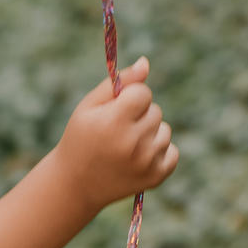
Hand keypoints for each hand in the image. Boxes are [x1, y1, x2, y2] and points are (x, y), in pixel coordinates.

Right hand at [55, 57, 178, 214]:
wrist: (75, 184)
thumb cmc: (81, 138)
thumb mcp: (89, 107)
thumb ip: (118, 82)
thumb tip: (146, 63)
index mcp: (114, 122)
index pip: (143, 93)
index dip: (130, 98)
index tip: (116, 110)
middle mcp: (133, 143)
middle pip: (155, 111)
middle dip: (139, 116)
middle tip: (117, 132)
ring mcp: (146, 162)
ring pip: (164, 130)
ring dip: (149, 134)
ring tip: (126, 146)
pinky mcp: (156, 176)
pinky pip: (172, 151)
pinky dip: (159, 152)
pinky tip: (138, 158)